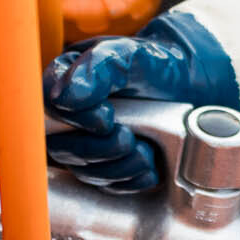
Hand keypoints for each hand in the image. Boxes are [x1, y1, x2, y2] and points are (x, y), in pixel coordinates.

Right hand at [43, 10, 239, 188]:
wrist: (191, 84)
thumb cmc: (156, 63)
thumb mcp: (130, 53)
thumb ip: (98, 66)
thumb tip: (65, 95)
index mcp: (66, 80)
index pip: (48, 109)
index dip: (74, 120)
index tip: (106, 117)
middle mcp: (70, 115)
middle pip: (60, 147)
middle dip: (98, 149)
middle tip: (127, 137)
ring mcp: (86, 143)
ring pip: (84, 170)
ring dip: (118, 166)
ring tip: (143, 149)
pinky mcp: (107, 166)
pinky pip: (107, 186)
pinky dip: (131, 179)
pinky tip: (148, 163)